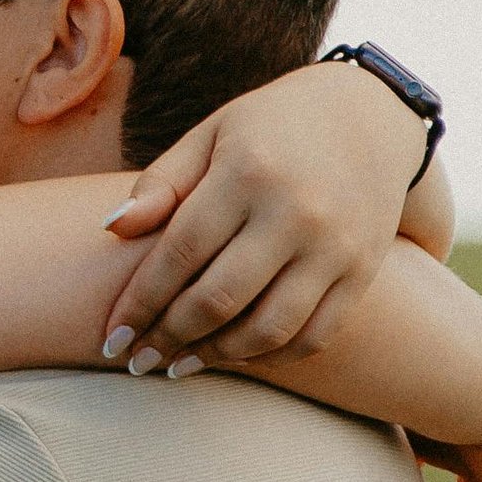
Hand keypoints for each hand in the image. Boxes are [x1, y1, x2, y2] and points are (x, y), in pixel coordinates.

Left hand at [100, 59, 430, 366]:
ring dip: (215, 356)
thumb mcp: (211, 135)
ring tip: (180, 363)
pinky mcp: (361, 273)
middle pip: (219, 299)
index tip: (111, 335)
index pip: (180, 253)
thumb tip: (112, 229)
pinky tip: (233, 355)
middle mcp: (297, 213)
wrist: (370, 118)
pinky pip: (312, 336)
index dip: (140, 301)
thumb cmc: (270, 128)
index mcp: (249, 172)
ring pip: (267, 329)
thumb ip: (161, 182)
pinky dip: (268, 357)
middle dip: (169, 337)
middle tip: (138, 358)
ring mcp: (335, 248)